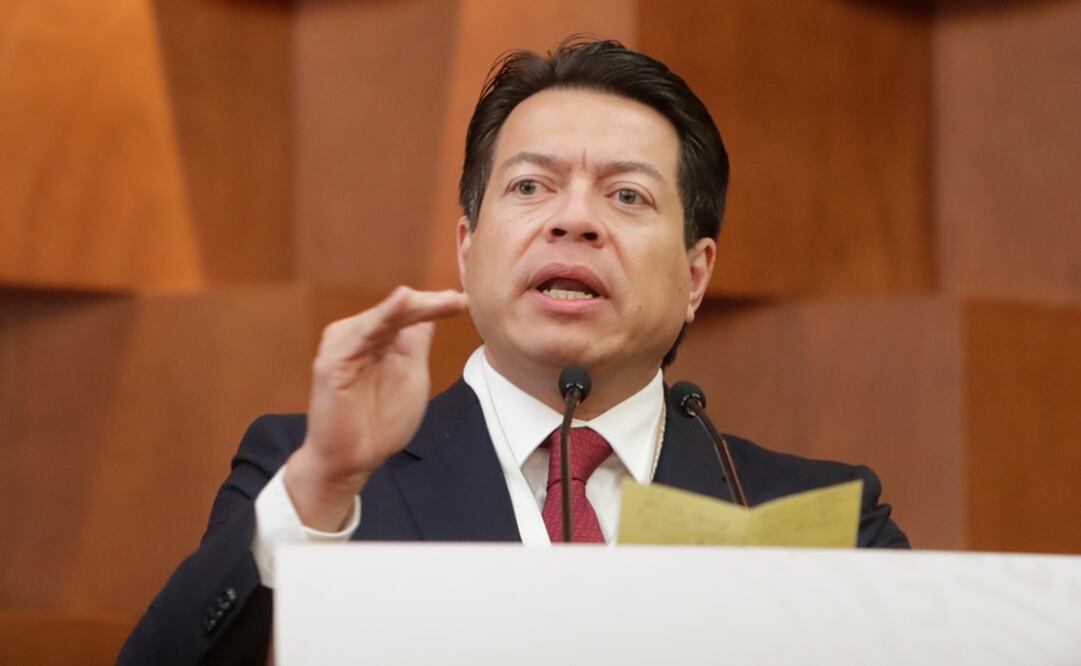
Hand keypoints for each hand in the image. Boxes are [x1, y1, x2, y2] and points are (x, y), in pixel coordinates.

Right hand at [285, 287, 467, 529]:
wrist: (353, 461)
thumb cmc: (380, 421)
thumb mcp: (411, 374)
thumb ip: (416, 343)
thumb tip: (434, 311)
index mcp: (378, 338)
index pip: (409, 314)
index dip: (436, 305)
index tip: (464, 302)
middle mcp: (359, 336)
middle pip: (397, 311)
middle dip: (428, 304)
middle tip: (458, 299)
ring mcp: (343, 346)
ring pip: (382, 318)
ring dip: (410, 307)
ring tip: (439, 300)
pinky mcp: (332, 362)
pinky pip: (359, 335)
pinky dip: (380, 318)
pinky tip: (400, 304)